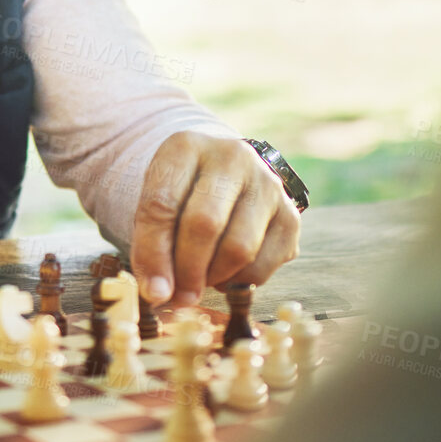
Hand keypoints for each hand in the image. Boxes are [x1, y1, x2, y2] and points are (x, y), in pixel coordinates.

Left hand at [129, 132, 300, 306]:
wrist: (225, 177)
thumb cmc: (182, 195)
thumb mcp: (156, 203)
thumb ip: (150, 245)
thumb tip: (158, 295)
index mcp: (187, 147)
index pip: (162, 204)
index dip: (153, 254)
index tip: (151, 290)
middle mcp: (233, 156)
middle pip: (204, 224)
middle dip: (186, 271)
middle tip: (177, 295)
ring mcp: (268, 184)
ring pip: (239, 248)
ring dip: (213, 277)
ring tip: (200, 278)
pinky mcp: (290, 214)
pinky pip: (263, 264)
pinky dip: (239, 280)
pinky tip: (225, 272)